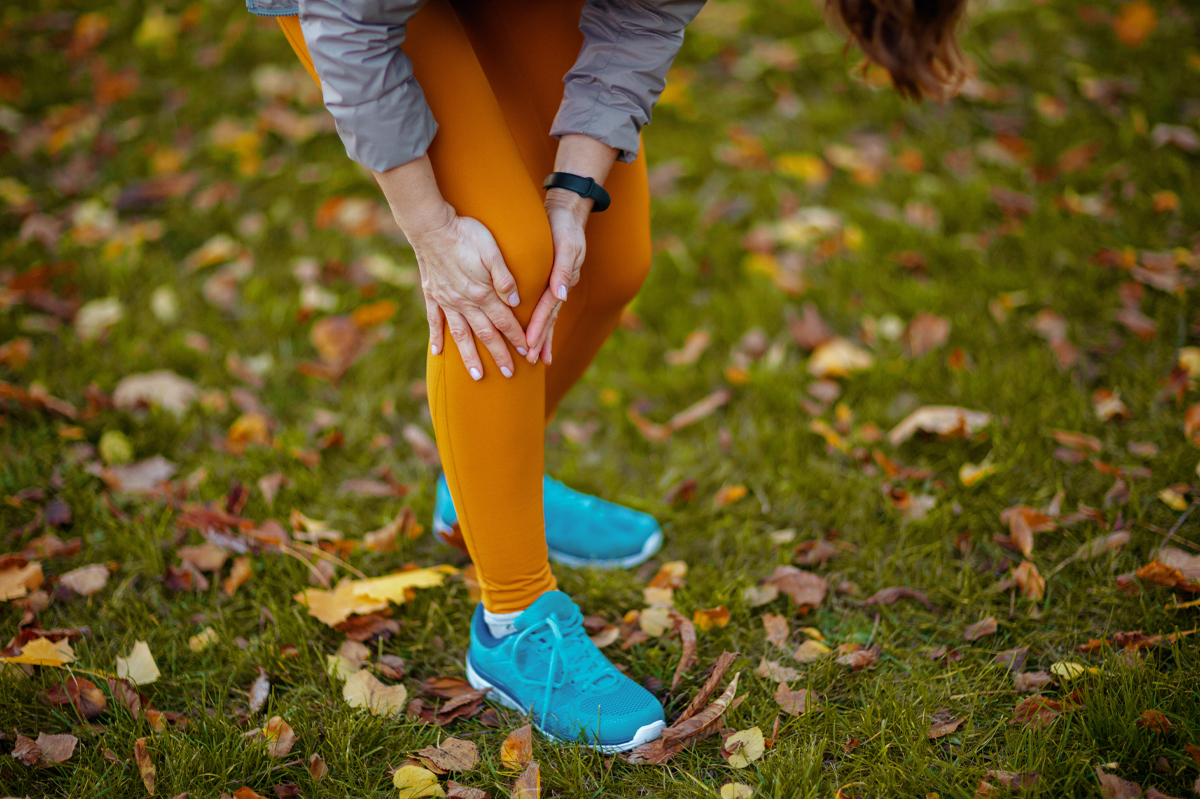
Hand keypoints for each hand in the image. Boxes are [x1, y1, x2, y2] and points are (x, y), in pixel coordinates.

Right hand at [408, 206, 527, 379]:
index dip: (517, 337)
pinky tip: (437, 353)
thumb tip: (515, 301)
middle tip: (509, 374)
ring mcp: (447, 301)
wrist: (431, 226)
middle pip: (486, 334)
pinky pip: (435, 322)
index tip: (527, 352)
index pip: (505, 321)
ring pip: (461, 335)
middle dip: (499, 355)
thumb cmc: (467, 234)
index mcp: (482, 293)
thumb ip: (504, 278)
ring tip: (476, 375)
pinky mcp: (433, 295)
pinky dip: (437, 338)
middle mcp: (464, 302)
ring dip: (470, 356)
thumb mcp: (493, 251)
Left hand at [525, 189, 589, 364]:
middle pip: (550, 318)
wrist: (567, 210)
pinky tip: (539, 333)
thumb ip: (563, 270)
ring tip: (539, 358)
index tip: (529, 345)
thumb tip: (561, 295)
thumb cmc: (565, 226)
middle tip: (531, 361)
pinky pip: (546, 306)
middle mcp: (560, 286)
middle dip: (541, 340)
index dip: (539, 327)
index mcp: (562, 280)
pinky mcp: (553, 281)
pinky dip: (544, 322)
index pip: (548, 309)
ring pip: (549, 316)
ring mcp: (558, 285)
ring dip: (544, 337)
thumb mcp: (567, 244)